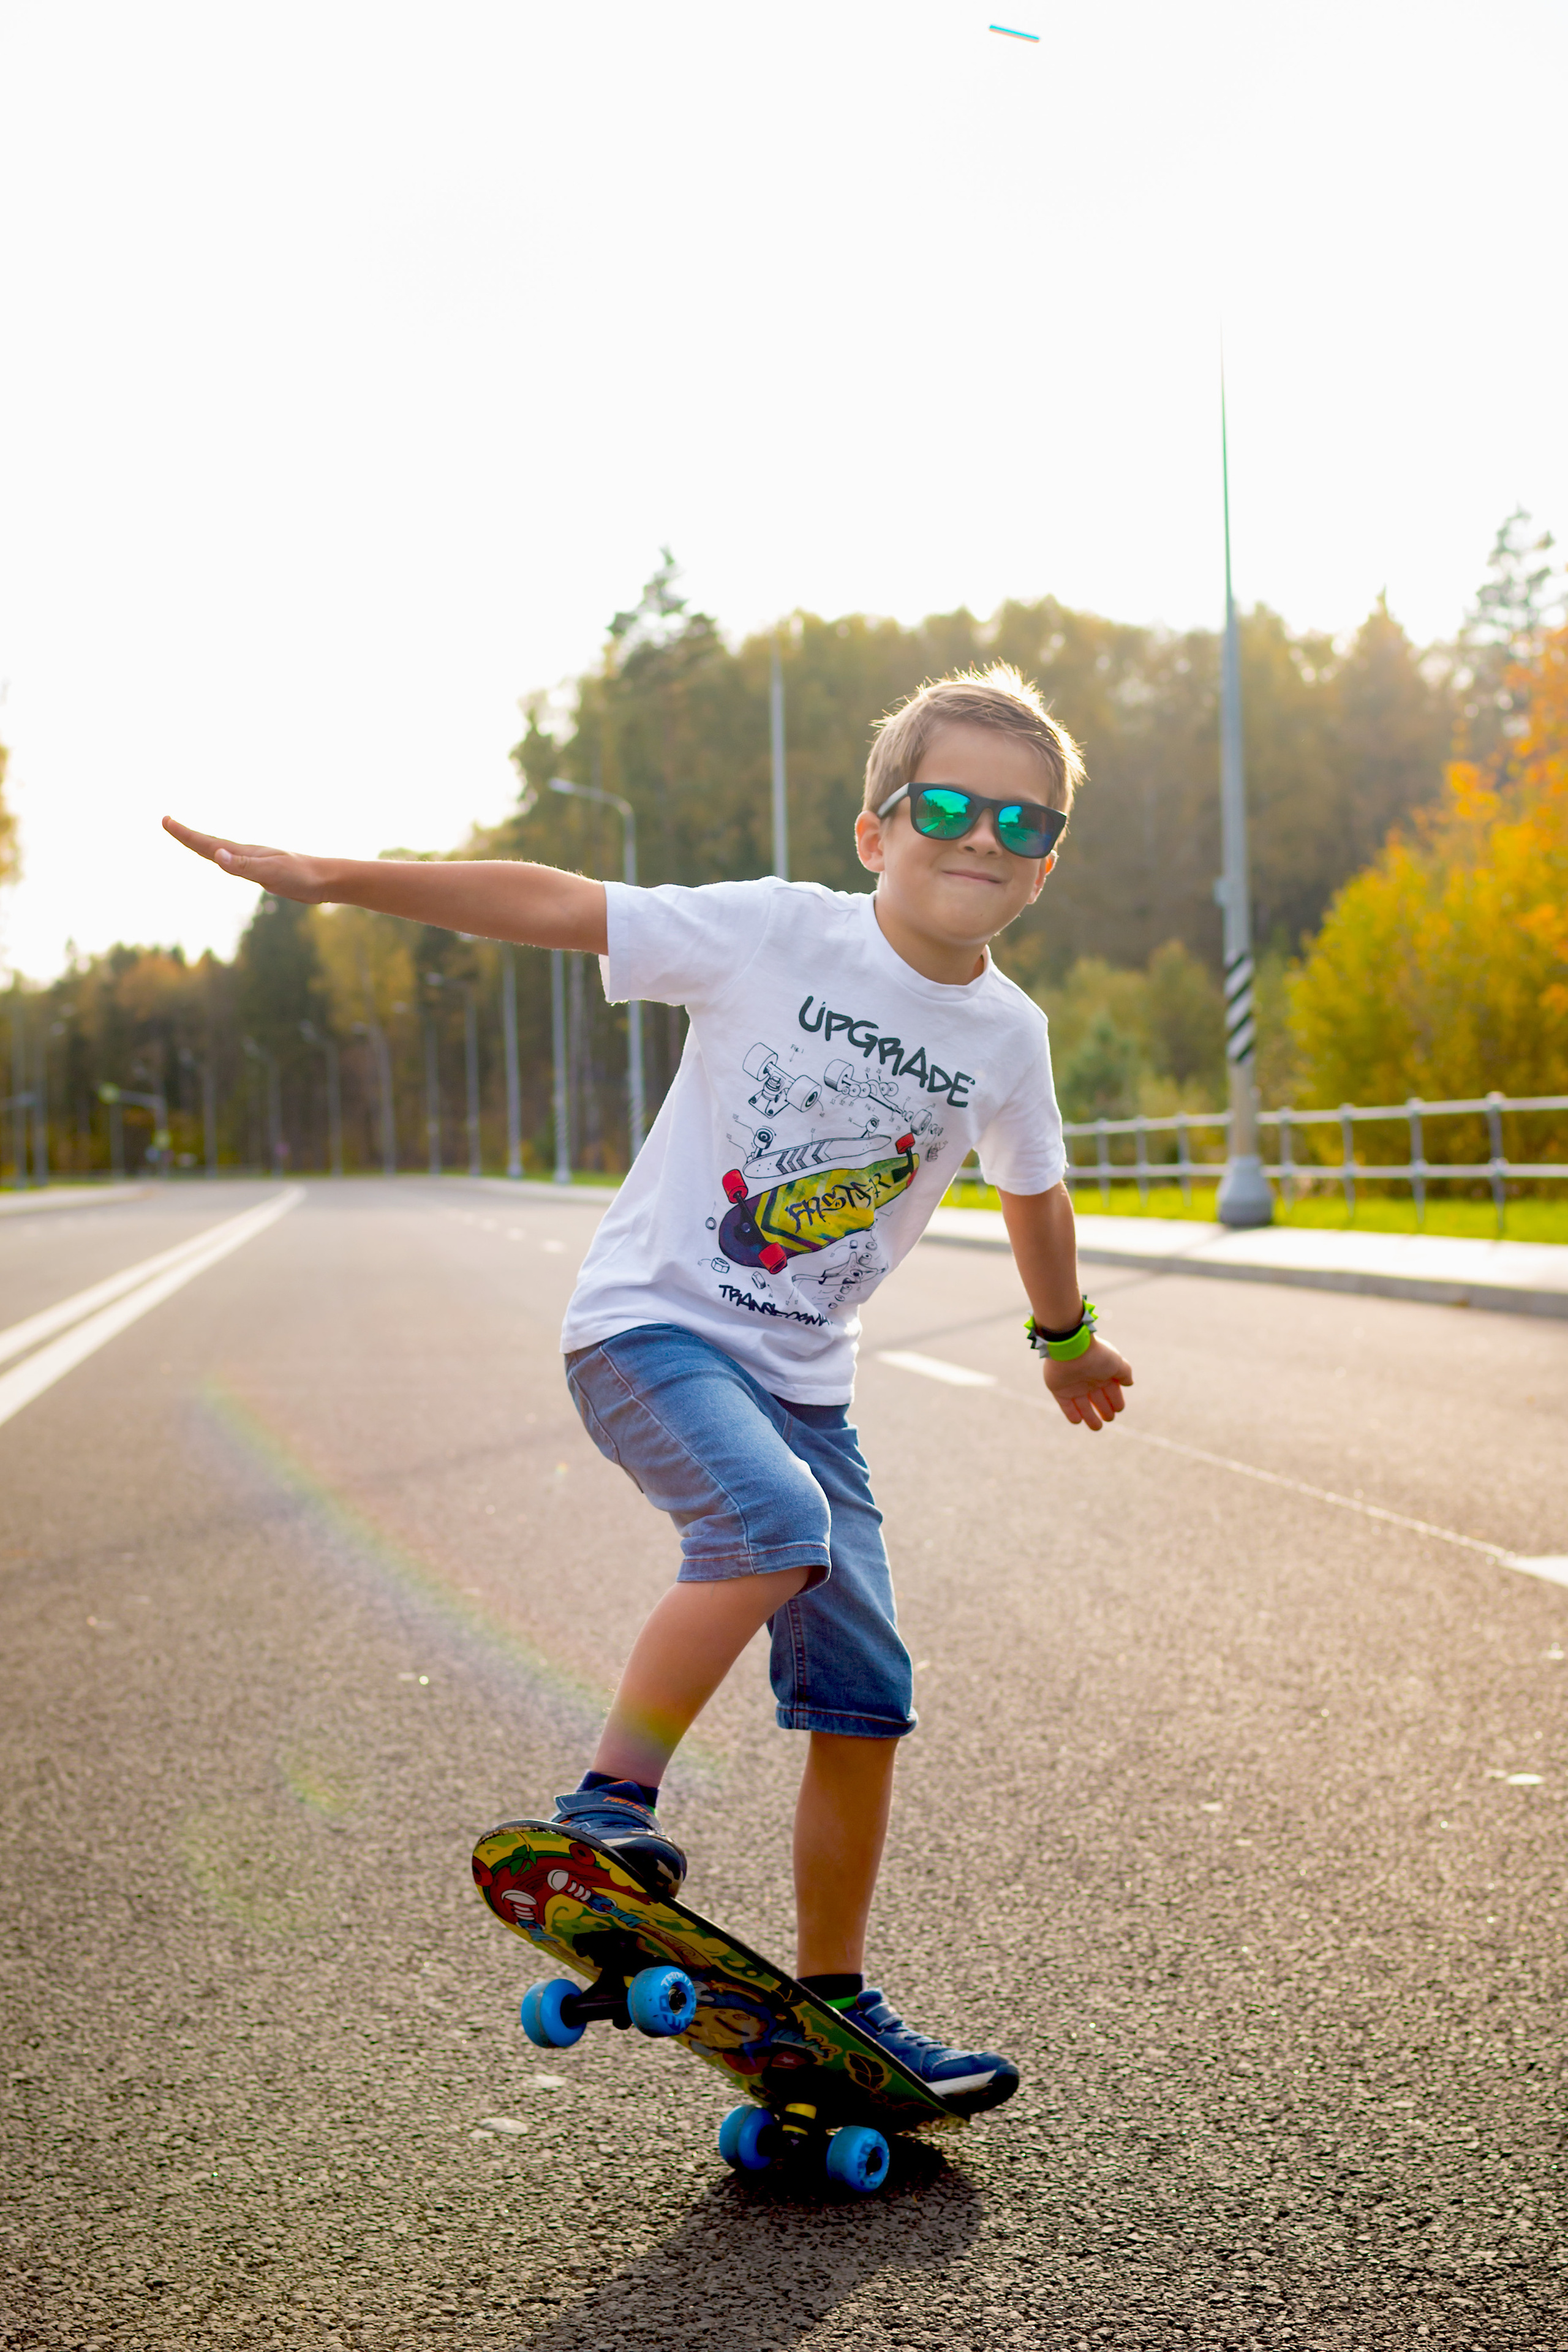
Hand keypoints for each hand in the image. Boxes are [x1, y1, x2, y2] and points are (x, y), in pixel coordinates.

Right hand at [162, 816, 334, 903]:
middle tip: (167, 822)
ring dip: (202, 844)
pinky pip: (234, 863)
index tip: (165, 820)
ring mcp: (255, 862)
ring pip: (221, 852)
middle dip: (186, 835)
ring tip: (187, 837)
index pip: (207, 843)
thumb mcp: (270, 873)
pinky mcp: (264, 871)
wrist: (327, 879)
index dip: (184, 834)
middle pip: (209, 844)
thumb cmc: (301, 877)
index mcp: (244, 854)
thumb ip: (243, 866)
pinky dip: (222, 858)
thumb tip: (217, 855)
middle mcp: (246, 855)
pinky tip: (225, 860)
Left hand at [1043, 1335, 1131, 1430]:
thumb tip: (1129, 1383)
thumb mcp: (1117, 1363)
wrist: (1071, 1348)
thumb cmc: (1096, 1355)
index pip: (1111, 1390)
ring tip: (1097, 1428)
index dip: (1116, 1400)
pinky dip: (1072, 1413)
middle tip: (1110, 1418)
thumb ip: (1125, 1372)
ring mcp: (1073, 1385)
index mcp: (1102, 1373)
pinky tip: (1078, 1421)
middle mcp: (1088, 1380)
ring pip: (1083, 1405)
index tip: (1119, 1409)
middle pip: (1098, 1399)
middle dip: (1105, 1409)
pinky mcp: (1059, 1390)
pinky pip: (1066, 1405)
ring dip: (1090, 1417)